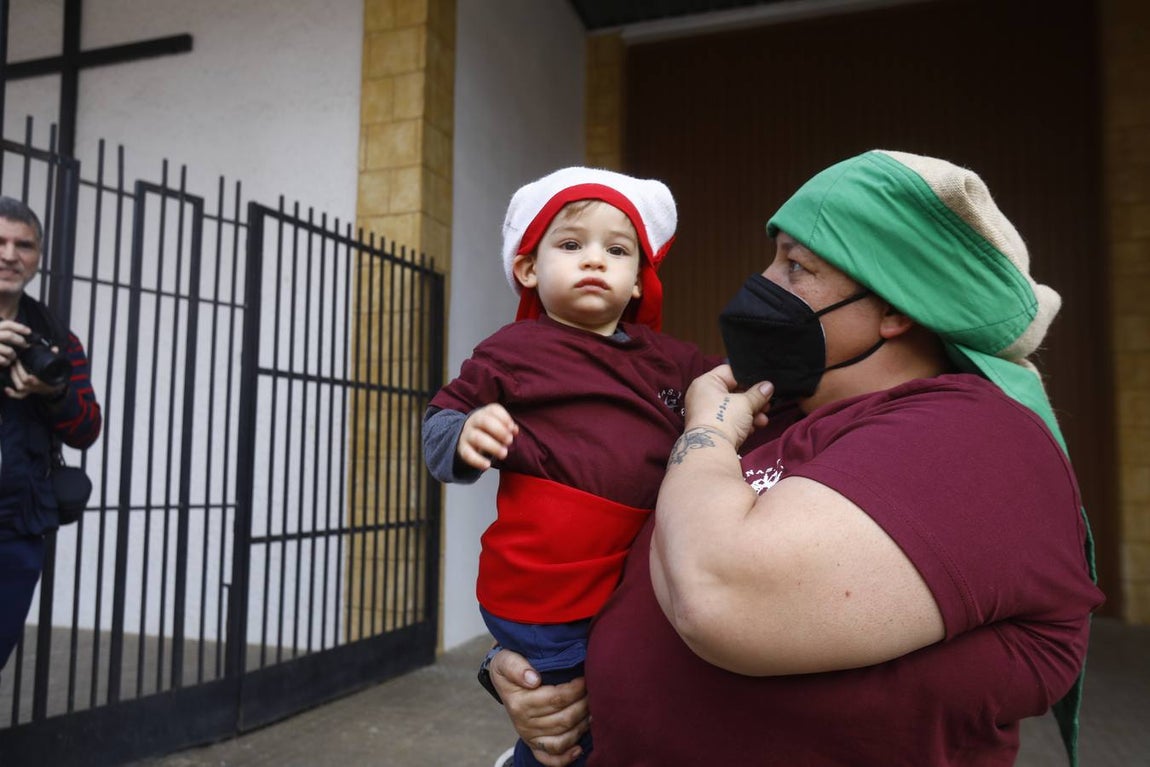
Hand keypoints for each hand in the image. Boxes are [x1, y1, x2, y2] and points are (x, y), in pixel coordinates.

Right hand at [0, 319, 29, 369]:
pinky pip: (3, 360)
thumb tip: (27, 334)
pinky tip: (6, 362)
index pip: (7, 324)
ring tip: (13, 357)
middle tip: (25, 345)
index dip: (20, 327)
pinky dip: (7, 362)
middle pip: (9, 335)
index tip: (29, 332)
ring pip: (9, 350)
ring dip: (14, 355)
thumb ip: (7, 334)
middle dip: (20, 341)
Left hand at [4, 358, 65, 399]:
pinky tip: (7, 388)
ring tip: (12, 368)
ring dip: (14, 377)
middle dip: (18, 370)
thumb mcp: (58, 367)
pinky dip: (12, 394)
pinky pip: (19, 396)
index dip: (25, 373)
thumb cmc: (57, 376)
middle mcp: (37, 387)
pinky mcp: (28, 393)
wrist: (57, 388)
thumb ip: (55, 357)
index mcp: (45, 381)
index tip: (20, 362)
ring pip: (20, 387)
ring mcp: (32, 390)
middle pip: (24, 381)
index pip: (32, 379)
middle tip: (16, 361)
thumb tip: (55, 349)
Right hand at [458, 404, 517, 470]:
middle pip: (484, 421)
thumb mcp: (498, 425)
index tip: (512, 428)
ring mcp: (467, 434)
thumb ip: (508, 427)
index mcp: (485, 413)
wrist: (466, 437)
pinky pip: (468, 454)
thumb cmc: (488, 430)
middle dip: (499, 431)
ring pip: (477, 438)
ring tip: (504, 454)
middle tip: (510, 441)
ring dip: (492, 446)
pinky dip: (478, 460)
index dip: (505, 418)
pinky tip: (487, 465)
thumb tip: (514, 430)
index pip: (493, 410)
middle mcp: (474, 421)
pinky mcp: (463, 448)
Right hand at [490, 648, 588, 765]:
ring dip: (582, 726)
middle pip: (564, 719)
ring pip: (563, 738)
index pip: (556, 699)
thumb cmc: (510, 669)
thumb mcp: (505, 661)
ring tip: (593, 710)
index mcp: (519, 703)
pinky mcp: (534, 746)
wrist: (503, 682)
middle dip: (584, 705)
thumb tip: (533, 679)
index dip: (575, 689)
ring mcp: (529, 737)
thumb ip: (515, 666)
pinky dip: (566, 757)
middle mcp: (524, 724)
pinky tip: (579, 749)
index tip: (585, 678)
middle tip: (594, 692)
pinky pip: (550, 759)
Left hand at [683, 364, 772, 447]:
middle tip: (767, 403)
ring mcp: (707, 413)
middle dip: (753, 400)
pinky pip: (730, 421)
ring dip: (751, 413)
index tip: (763, 385)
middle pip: (734, 392)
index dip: (748, 378)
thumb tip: (768, 386)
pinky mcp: (712, 428)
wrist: (712, 449)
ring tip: (762, 419)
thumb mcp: (745, 403)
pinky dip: (742, 424)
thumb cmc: (723, 419)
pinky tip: (753, 428)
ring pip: (734, 408)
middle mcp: (703, 396)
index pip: (730, 372)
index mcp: (706, 382)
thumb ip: (758, 393)